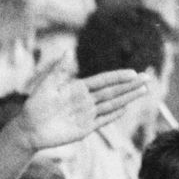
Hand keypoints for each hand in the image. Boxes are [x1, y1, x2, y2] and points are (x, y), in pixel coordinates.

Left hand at [16, 57, 152, 153]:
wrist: (30, 128)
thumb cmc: (35, 104)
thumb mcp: (47, 85)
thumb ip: (59, 69)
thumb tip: (67, 50)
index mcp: (78, 88)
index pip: (103, 81)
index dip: (118, 76)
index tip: (133, 72)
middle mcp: (86, 100)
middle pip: (113, 91)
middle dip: (130, 85)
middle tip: (148, 78)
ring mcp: (87, 114)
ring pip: (112, 104)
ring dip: (128, 98)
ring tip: (143, 91)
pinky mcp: (86, 128)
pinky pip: (103, 120)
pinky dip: (114, 115)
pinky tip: (125, 108)